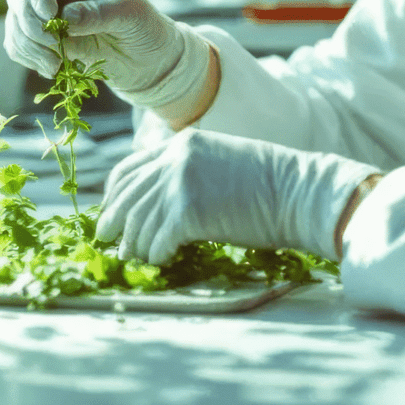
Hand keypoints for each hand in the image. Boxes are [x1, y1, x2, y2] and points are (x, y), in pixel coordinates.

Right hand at [4, 0, 210, 118]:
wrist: (145, 58)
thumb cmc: (142, 26)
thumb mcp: (129, 15)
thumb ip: (98, 14)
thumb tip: (65, 18)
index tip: (50, 16)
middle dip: (29, 23)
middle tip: (54, 45)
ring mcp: (40, 15)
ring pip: (14, 24)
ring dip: (28, 46)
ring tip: (55, 65)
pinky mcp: (38, 41)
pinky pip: (17, 46)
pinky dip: (28, 59)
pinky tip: (52, 69)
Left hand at [96, 128, 380, 264]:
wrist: (300, 192)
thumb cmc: (270, 185)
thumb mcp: (222, 162)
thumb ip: (190, 172)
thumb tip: (162, 203)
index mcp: (182, 143)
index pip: (131, 167)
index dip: (116, 193)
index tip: (111, 210)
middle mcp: (175, 159)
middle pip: (129, 196)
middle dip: (114, 220)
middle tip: (104, 241)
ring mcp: (180, 183)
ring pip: (140, 221)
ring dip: (134, 245)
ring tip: (133, 259)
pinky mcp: (189, 212)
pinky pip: (158, 241)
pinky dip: (155, 255)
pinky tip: (160, 262)